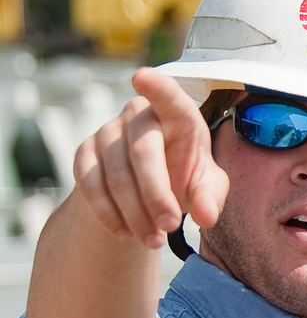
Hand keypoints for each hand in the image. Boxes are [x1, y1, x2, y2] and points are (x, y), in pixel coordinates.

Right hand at [73, 68, 229, 249]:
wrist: (146, 191)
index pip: (170, 97)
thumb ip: (211, 197)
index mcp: (178, 116)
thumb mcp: (207, 187)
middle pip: (143, 152)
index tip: (142, 77)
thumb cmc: (185, 178)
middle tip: (170, 226)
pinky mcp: (85, 153)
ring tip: (153, 239)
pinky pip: (90, 184)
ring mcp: (108, 131)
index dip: (157, 87)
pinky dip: (109, 214)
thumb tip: (206, 216)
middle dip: (156, 194)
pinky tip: (126, 233)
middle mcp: (139, 116)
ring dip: (135, 213)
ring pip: (116, 175)